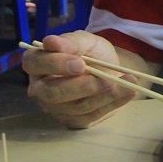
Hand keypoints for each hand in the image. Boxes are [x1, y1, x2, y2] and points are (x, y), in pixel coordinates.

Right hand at [23, 31, 139, 128]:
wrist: (110, 69)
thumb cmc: (91, 52)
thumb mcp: (86, 40)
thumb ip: (70, 42)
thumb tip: (50, 42)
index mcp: (37, 63)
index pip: (34, 63)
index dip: (55, 64)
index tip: (80, 63)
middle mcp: (40, 89)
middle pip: (52, 93)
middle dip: (81, 86)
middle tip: (107, 78)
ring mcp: (56, 108)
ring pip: (76, 106)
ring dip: (104, 94)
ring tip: (128, 81)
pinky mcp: (74, 121)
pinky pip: (92, 115)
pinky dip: (113, 102)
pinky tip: (128, 91)